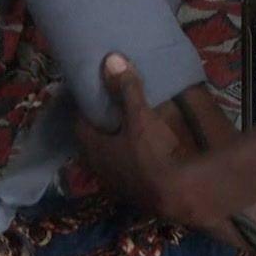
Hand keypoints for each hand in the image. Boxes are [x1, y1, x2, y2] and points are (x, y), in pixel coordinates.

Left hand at [74, 55, 221, 231]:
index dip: (84, 105)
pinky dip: (128, 155)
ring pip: (108, 155)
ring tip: (125, 122)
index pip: (79, 122)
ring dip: (114, 141)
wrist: (176, 196)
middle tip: (110, 102)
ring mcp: (115, 182)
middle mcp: (98, 167)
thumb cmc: (151, 154)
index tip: (91, 90)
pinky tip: (140, 147)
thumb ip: (126, 90)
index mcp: (92, 148)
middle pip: (92, 140)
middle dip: (99, 123)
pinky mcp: (132, 191)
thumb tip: (111, 59)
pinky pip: (123, 167)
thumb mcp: (140, 118)